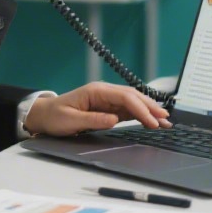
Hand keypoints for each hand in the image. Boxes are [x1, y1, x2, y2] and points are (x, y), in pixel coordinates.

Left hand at [23, 82, 170, 136]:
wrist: (45, 115)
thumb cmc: (55, 117)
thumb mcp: (71, 120)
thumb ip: (93, 120)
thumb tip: (114, 119)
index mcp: (96, 91)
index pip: (124, 97)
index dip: (140, 108)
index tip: (151, 121)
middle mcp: (103, 92)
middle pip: (132, 97)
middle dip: (150, 107)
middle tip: (166, 119)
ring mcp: (106, 100)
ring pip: (133, 102)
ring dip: (148, 110)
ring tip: (165, 120)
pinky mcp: (107, 108)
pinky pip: (127, 110)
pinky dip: (140, 115)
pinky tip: (151, 120)